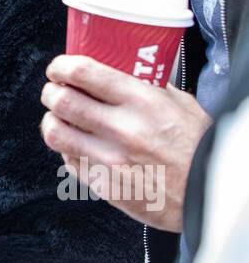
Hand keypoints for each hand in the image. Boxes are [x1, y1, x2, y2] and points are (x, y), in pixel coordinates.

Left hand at [40, 54, 211, 230]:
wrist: (210, 195)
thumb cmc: (200, 148)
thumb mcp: (181, 104)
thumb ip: (149, 87)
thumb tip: (123, 70)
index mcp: (141, 101)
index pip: (83, 72)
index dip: (61, 66)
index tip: (58, 68)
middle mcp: (122, 129)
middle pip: (62, 101)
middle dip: (51, 92)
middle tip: (54, 91)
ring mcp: (110, 160)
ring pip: (55, 133)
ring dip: (51, 121)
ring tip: (58, 119)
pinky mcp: (105, 186)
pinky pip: (70, 162)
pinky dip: (68, 150)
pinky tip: (78, 146)